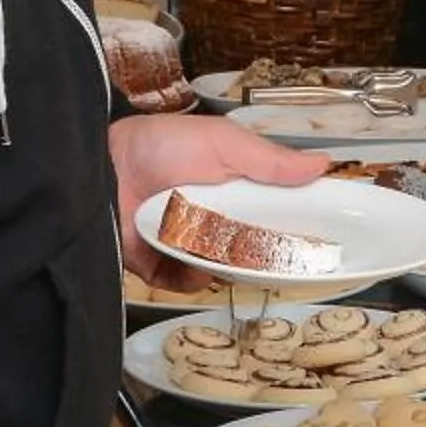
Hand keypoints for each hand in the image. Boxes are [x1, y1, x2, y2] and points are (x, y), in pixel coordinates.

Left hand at [109, 113, 328, 289]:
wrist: (102, 166)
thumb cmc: (161, 145)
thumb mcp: (224, 144)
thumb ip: (271, 160)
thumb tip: (323, 164)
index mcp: (240, 192)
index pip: (279, 215)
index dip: (298, 226)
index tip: (320, 234)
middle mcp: (219, 222)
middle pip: (257, 250)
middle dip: (262, 249)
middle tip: (258, 238)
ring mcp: (192, 247)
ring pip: (227, 270)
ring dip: (224, 260)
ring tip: (210, 237)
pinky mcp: (165, 268)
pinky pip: (190, 283)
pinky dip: (190, 274)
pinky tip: (185, 255)